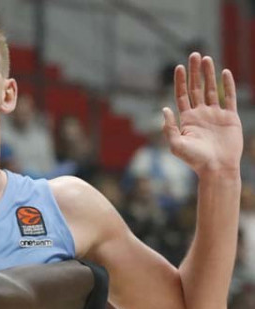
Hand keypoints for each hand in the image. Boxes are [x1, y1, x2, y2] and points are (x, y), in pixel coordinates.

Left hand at [163, 53, 242, 176]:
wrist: (217, 168)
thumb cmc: (195, 160)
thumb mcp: (176, 145)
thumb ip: (169, 127)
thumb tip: (164, 108)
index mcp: (187, 119)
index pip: (182, 95)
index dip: (180, 81)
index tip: (179, 67)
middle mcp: (200, 114)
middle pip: (196, 88)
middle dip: (194, 72)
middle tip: (194, 55)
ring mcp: (215, 114)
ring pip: (211, 89)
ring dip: (209, 74)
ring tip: (206, 58)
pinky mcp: (230, 117)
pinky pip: (228, 97)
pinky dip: (227, 85)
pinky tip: (224, 72)